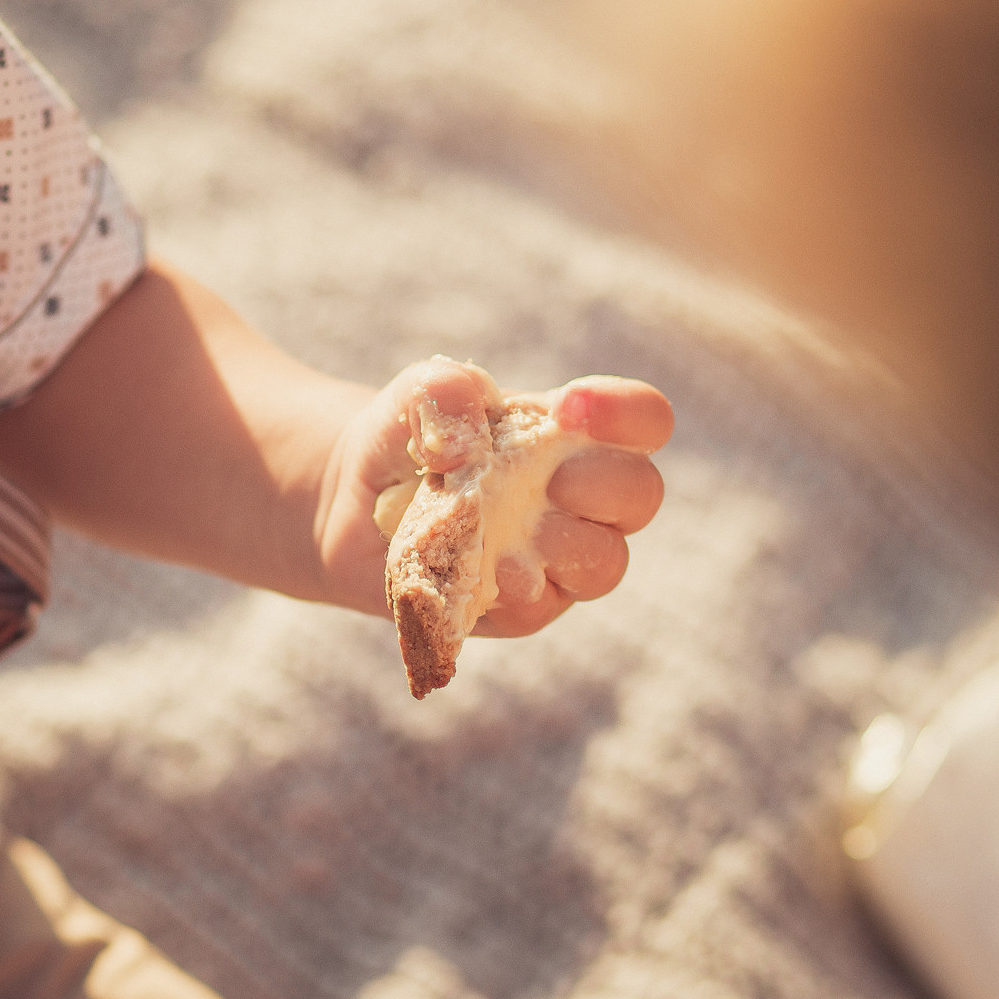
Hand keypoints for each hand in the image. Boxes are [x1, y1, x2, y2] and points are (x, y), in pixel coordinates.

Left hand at [314, 359, 672, 630]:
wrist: (353, 503)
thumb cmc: (409, 438)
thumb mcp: (419, 393)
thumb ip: (447, 391)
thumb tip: (465, 447)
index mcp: (576, 435)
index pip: (644, 420)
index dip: (626, 413)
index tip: (568, 408)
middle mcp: (581, 498)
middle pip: (642, 494)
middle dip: (600, 485)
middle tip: (547, 480)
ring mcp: (557, 558)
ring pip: (606, 562)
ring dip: (562, 544)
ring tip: (506, 532)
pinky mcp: (522, 608)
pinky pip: (539, 607)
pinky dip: (508, 586)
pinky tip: (474, 567)